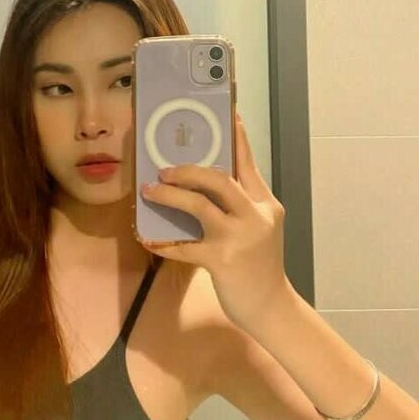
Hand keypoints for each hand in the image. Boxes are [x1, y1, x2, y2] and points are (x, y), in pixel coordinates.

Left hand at [139, 113, 287, 329]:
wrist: (271, 307)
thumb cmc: (260, 266)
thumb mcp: (261, 228)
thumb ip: (242, 205)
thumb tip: (205, 182)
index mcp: (265, 203)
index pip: (248, 162)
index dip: (237, 136)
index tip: (228, 112)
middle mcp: (255, 215)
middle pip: (219, 178)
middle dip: (188, 170)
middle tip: (164, 170)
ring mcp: (239, 237)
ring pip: (199, 205)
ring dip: (170, 196)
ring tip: (149, 192)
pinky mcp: (221, 260)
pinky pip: (183, 246)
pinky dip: (162, 241)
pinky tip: (147, 238)